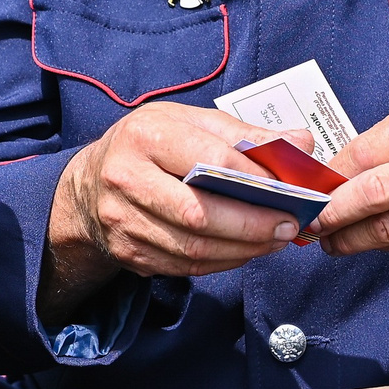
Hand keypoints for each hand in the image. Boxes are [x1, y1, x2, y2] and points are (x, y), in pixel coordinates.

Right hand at [43, 103, 309, 320]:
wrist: (88, 184)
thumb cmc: (148, 146)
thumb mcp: (188, 122)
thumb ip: (243, 134)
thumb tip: (300, 143)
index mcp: (145, 135)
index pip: (210, 160)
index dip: (256, 178)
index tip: (291, 187)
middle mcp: (126, 178)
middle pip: (199, 213)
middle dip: (253, 224)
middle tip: (290, 225)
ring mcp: (123, 221)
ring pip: (193, 247)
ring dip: (243, 248)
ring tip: (276, 239)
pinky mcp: (128, 253)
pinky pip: (185, 266)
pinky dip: (223, 261)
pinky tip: (246, 250)